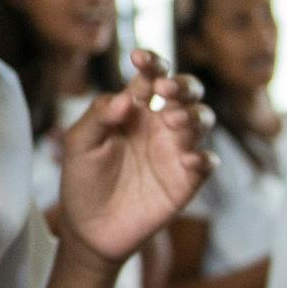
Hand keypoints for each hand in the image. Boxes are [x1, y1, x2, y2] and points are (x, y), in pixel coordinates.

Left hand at [54, 53, 213, 262]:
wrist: (89, 229)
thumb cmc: (82, 179)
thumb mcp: (79, 144)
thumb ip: (98, 116)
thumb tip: (125, 98)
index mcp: (135, 109)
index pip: (151, 76)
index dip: (151, 62)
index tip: (139, 58)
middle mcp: (160, 124)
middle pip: (187, 91)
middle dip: (182, 84)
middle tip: (164, 90)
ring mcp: (176, 150)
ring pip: (202, 119)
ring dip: (193, 114)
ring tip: (172, 120)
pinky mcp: (186, 180)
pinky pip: (207, 162)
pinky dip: (203, 157)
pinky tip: (189, 159)